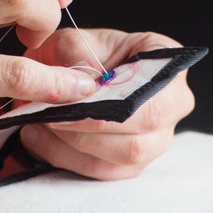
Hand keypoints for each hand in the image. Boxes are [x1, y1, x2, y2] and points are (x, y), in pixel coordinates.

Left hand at [20, 29, 195, 179]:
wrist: (77, 75)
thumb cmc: (82, 54)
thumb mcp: (73, 40)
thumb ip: (73, 53)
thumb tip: (78, 82)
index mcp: (168, 66)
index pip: (151, 93)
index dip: (111, 103)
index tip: (70, 101)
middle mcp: (174, 104)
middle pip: (141, 128)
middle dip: (87, 127)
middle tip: (48, 116)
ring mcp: (158, 139)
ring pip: (123, 155)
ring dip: (73, 144)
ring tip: (38, 124)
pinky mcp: (134, 164)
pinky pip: (104, 171)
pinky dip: (66, 157)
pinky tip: (39, 138)